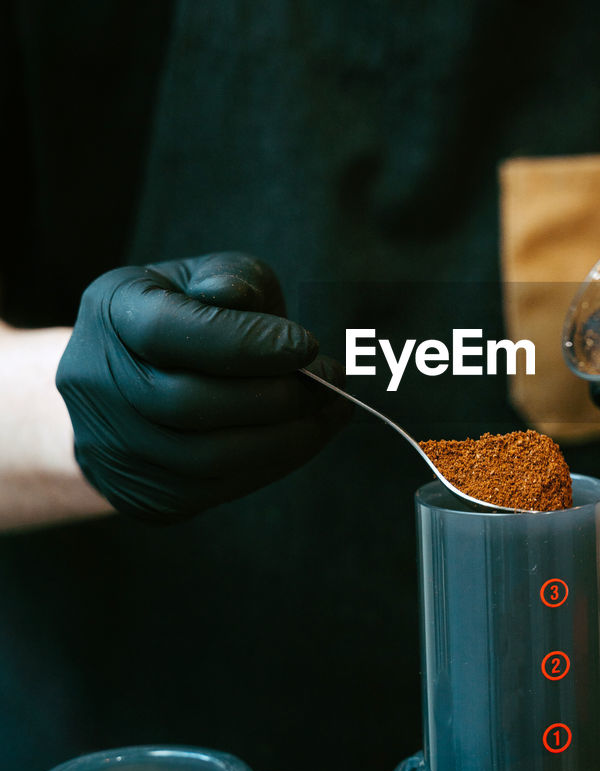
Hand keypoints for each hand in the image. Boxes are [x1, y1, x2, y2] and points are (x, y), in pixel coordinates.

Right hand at [56, 252, 351, 522]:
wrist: (136, 380)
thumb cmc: (191, 313)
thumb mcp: (211, 277)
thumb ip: (233, 281)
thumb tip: (243, 302)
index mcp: (112, 310)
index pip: (169, 331)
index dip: (245, 342)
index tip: (308, 345)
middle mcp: (95, 381)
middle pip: (188, 403)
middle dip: (276, 396)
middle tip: (333, 380)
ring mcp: (112, 446)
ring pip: (206, 458)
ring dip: (285, 438)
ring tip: (331, 411)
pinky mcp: (143, 494)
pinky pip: (215, 489)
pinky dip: (272, 464)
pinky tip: (305, 436)